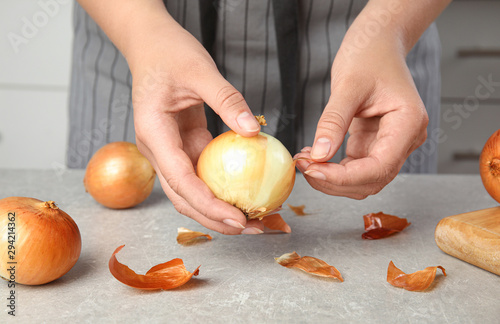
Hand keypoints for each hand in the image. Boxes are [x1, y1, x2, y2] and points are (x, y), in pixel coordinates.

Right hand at [129, 13, 263, 233]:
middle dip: (216, 219)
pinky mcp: (185, 146)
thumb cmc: (169, 53)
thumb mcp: (200, 70)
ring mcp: (170, 151)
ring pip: (194, 191)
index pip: (180, 181)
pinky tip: (249, 192)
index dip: (208, 205)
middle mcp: (158, 150)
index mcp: (154, 135)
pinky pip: (205, 173)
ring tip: (256, 218)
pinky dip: (225, 186)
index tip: (237, 220)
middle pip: (184, 198)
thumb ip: (226, 100)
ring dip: (221, 208)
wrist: (150, 45)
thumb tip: (254, 130)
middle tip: (254, 228)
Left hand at [295, 29, 427, 198]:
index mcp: (408, 123)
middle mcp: (406, 139)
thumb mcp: (347, 85)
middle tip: (304, 167)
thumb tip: (319, 156)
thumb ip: (333, 122)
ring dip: (333, 178)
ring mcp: (392, 143)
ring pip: (364, 179)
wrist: (377, 43)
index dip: (345, 177)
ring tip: (305, 161)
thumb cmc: (369, 54)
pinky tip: (314, 156)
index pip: (379, 167)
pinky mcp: (376, 143)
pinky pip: (356, 167)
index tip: (313, 170)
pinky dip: (333, 168)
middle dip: (335, 181)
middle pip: (372, 179)